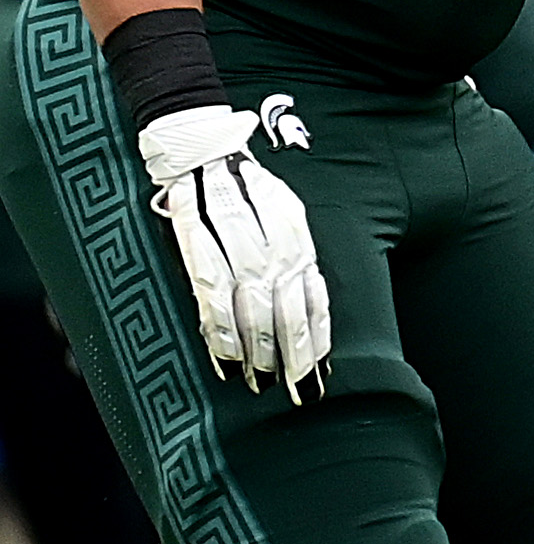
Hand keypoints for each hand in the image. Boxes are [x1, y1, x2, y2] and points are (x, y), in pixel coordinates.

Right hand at [137, 106, 329, 392]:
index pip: (315, 298)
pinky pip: (215, 300)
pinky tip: (226, 360)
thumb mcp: (286, 218)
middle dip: (296, 356)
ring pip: (253, 312)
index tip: (322, 373)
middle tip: (301, 393)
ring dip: (258, 353)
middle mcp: (274, 248)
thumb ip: (296, 258)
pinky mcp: (200, 251)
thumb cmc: (249, 191)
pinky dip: (220, 332)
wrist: (203, 150)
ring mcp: (237, 250)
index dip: (318, 338)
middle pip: (288, 312)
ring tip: (263, 384)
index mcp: (298, 241)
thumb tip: (306, 302)